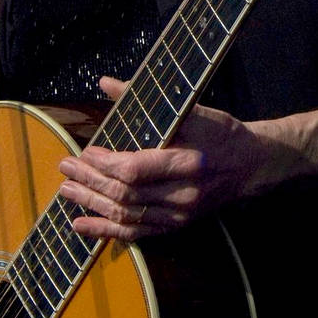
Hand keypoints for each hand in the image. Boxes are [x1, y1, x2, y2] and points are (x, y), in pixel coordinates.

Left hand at [58, 78, 279, 241]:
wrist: (252, 165)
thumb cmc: (221, 132)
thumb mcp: (191, 110)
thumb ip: (146, 99)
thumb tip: (106, 83)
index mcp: (187, 163)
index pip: (136, 171)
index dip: (106, 164)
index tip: (87, 151)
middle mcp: (183, 195)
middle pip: (126, 195)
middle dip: (91, 182)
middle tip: (65, 167)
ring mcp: (179, 216)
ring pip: (127, 216)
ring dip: (93, 205)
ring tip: (66, 191)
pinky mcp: (176, 226)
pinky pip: (136, 234)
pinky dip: (107, 231)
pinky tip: (82, 225)